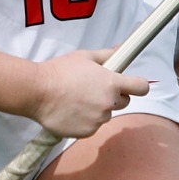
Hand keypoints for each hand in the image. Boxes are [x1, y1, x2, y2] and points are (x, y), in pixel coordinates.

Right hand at [30, 49, 149, 138]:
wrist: (37, 91)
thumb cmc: (60, 71)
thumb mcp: (85, 57)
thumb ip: (108, 55)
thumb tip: (123, 48)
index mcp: (112, 83)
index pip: (141, 87)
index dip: (138, 85)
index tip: (133, 84)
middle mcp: (108, 103)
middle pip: (124, 102)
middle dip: (114, 96)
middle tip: (94, 89)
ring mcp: (98, 119)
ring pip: (106, 114)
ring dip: (98, 109)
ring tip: (77, 99)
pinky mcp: (87, 132)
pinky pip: (93, 126)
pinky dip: (86, 120)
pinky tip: (72, 110)